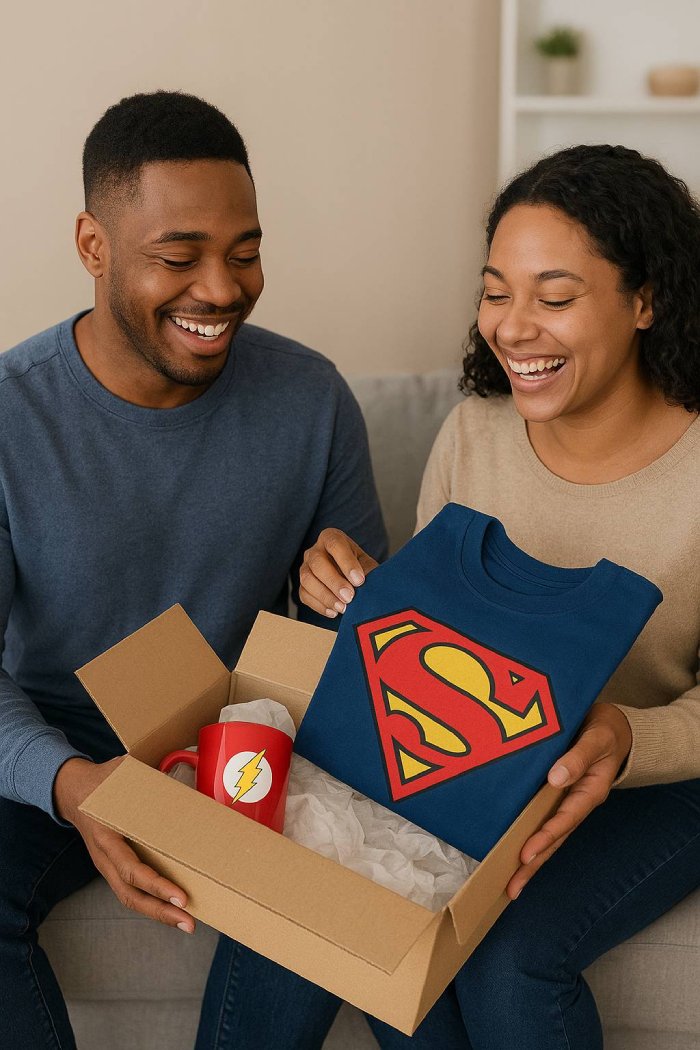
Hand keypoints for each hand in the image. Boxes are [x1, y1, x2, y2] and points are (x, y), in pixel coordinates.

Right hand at [54, 756, 194, 932]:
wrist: (72, 791)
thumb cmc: (104, 781)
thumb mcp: (124, 774)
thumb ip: (150, 778)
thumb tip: (182, 777)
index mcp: (107, 836)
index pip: (132, 869)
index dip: (156, 885)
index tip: (180, 896)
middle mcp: (105, 857)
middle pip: (131, 895)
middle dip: (161, 912)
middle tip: (190, 922)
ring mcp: (106, 865)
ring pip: (130, 899)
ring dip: (158, 914)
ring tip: (186, 923)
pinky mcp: (112, 868)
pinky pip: (130, 891)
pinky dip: (151, 903)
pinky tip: (172, 910)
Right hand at [299, 528, 377, 617]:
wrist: (353, 582)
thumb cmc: (361, 570)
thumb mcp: (368, 566)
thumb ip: (368, 573)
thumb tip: (369, 585)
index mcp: (332, 538)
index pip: (335, 544)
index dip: (346, 562)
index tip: (359, 581)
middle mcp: (315, 550)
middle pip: (317, 562)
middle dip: (334, 582)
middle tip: (349, 597)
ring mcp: (306, 568)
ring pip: (307, 579)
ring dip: (325, 596)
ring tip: (343, 608)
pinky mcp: (303, 586)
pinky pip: (304, 595)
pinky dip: (319, 606)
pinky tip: (334, 612)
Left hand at [506, 702, 631, 900]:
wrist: (613, 727)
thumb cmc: (606, 732)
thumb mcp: (598, 738)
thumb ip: (579, 757)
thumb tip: (556, 778)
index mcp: (590, 791)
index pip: (565, 820)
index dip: (545, 838)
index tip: (526, 856)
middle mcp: (578, 801)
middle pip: (555, 838)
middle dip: (534, 864)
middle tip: (512, 889)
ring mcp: (567, 800)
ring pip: (548, 835)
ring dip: (531, 859)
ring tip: (511, 883)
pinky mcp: (557, 794)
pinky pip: (542, 819)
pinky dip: (529, 836)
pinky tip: (512, 849)